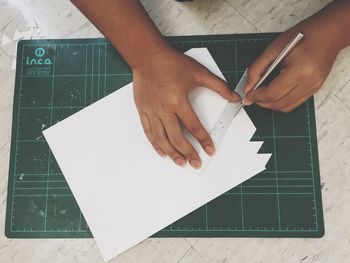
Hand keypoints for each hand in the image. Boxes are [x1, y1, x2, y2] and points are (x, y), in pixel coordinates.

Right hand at [133, 48, 239, 168]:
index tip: (209, 150)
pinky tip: (162, 152)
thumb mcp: (199, 73)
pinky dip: (156, 144)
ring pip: (161, 138)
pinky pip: (148, 132)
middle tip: (195, 163)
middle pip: (177, 137)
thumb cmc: (172, 63)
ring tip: (180, 162)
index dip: (203, 140)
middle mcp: (164, 109)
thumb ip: (219, 86)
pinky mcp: (143, 111)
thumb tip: (235, 97)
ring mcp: (151, 111)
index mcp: (178, 101)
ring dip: (172, 153)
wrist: (147, 57)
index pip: (193, 127)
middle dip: (188, 153)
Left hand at [244, 20, 341, 111]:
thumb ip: (257, 69)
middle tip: (252, 95)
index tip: (248, 94)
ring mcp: (314, 88)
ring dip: (271, 104)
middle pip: (279, 104)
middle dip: (262, 103)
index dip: (257, 96)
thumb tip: (248, 87)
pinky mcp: (315, 89)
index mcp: (300, 70)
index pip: (273, 93)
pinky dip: (281, 101)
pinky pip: (294, 103)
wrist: (329, 33)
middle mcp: (309, 82)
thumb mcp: (274, 48)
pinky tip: (274, 92)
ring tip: (262, 94)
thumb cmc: (304, 35)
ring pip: (286, 107)